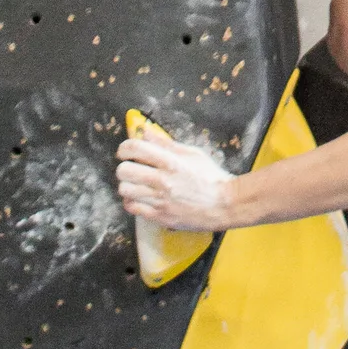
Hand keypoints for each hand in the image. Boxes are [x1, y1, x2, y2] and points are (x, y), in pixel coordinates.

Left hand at [116, 128, 238, 231]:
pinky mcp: (159, 216)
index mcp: (171, 161)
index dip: (124, 148)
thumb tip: (145, 132)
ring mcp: (159, 200)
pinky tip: (141, 198)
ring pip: (125, 190)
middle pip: (124, 171)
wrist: (223, 205)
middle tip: (132, 170)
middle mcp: (162, 180)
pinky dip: (132, 202)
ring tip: (136, 186)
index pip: (135, 148)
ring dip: (128, 186)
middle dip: (124, 168)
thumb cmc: (210, 177)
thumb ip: (166, 144)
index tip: (126, 151)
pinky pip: (132, 208)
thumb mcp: (192, 154)